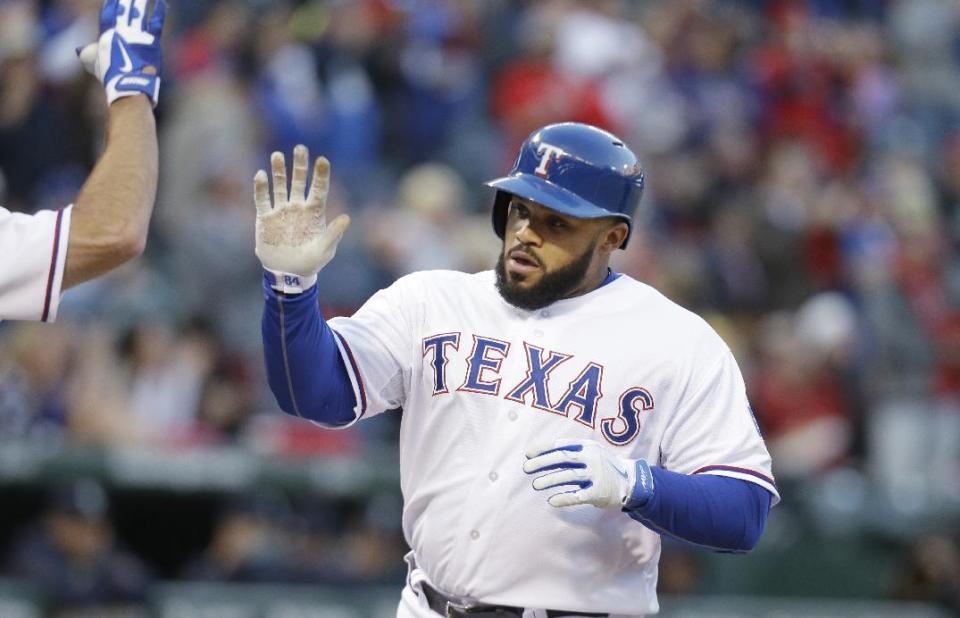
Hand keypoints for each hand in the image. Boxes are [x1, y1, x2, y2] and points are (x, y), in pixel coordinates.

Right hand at [77, 0, 165, 106]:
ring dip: (141, 1)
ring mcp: (137, 35)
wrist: (128, 83)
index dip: (111, 5)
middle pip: (124, 10)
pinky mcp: (152, 41)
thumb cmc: (109, 76)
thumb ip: (88, 54)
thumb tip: (81, 50)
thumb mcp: (93, 64)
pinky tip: (162, 3)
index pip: (108, 14)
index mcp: (107, 35)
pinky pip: (156, 22)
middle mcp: (122, 31)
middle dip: (126, 0)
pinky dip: (159, 11)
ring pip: (139, 13)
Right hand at [254, 145, 350, 291]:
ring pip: (280, 186)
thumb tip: (346, 218)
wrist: (289, 273)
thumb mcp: (325, 249)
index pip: (319, 189)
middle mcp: (298, 207)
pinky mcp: (266, 218)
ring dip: (278, 171)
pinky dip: (261, 188)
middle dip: (300, 165)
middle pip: (299, 181)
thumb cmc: (311, 261)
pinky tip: (261, 175)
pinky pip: (262, 199)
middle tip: (301, 148)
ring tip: (277, 155)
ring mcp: (281, 211)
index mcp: (315, 212)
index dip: (320, 175)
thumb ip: (334, 233)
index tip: (322, 160)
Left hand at [523, 438, 651, 508]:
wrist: (633, 482)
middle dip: (542, 463)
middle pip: (562, 458)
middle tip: (526, 468)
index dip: (543, 449)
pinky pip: (577, 496)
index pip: (561, 445)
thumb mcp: (592, 452)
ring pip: (568, 476)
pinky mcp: (599, 492)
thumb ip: (572, 452)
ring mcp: (596, 475)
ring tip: (535, 484)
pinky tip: (551, 501)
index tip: (528, 454)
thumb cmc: (605, 466)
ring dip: (549, 480)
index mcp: (588, 446)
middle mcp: (592, 458)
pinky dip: (563, 498)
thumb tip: (541, 455)